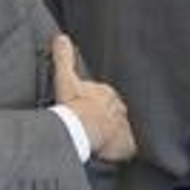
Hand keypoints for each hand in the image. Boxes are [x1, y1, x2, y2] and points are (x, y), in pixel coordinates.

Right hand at [51, 34, 134, 161]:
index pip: (103, 97)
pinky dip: (122, 149)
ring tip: (100, 141)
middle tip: (92, 127)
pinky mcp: (127, 144)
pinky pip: (127, 147)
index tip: (84, 110)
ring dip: (112, 134)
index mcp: (106, 92)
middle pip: (112, 113)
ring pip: (120, 129)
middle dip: (105, 118)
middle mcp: (119, 108)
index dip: (93, 104)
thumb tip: (61, 37)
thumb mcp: (65, 78)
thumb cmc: (73, 104)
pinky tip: (112, 152)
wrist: (81, 129)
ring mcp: (125, 127)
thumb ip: (64, 57)